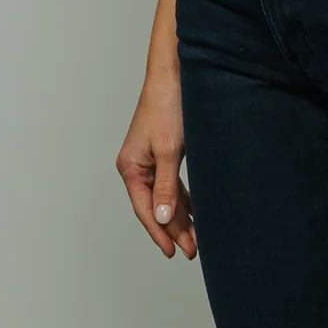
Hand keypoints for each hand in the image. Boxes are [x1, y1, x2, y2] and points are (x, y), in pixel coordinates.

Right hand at [116, 73, 196, 258]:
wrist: (176, 75)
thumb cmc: (168, 107)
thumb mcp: (169, 151)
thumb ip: (166, 186)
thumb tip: (160, 217)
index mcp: (131, 167)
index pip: (144, 209)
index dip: (159, 232)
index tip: (173, 251)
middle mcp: (137, 167)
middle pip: (155, 206)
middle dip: (173, 229)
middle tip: (192, 250)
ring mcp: (150, 161)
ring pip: (165, 197)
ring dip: (180, 217)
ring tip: (196, 239)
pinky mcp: (164, 154)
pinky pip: (172, 185)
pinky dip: (183, 200)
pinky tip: (195, 213)